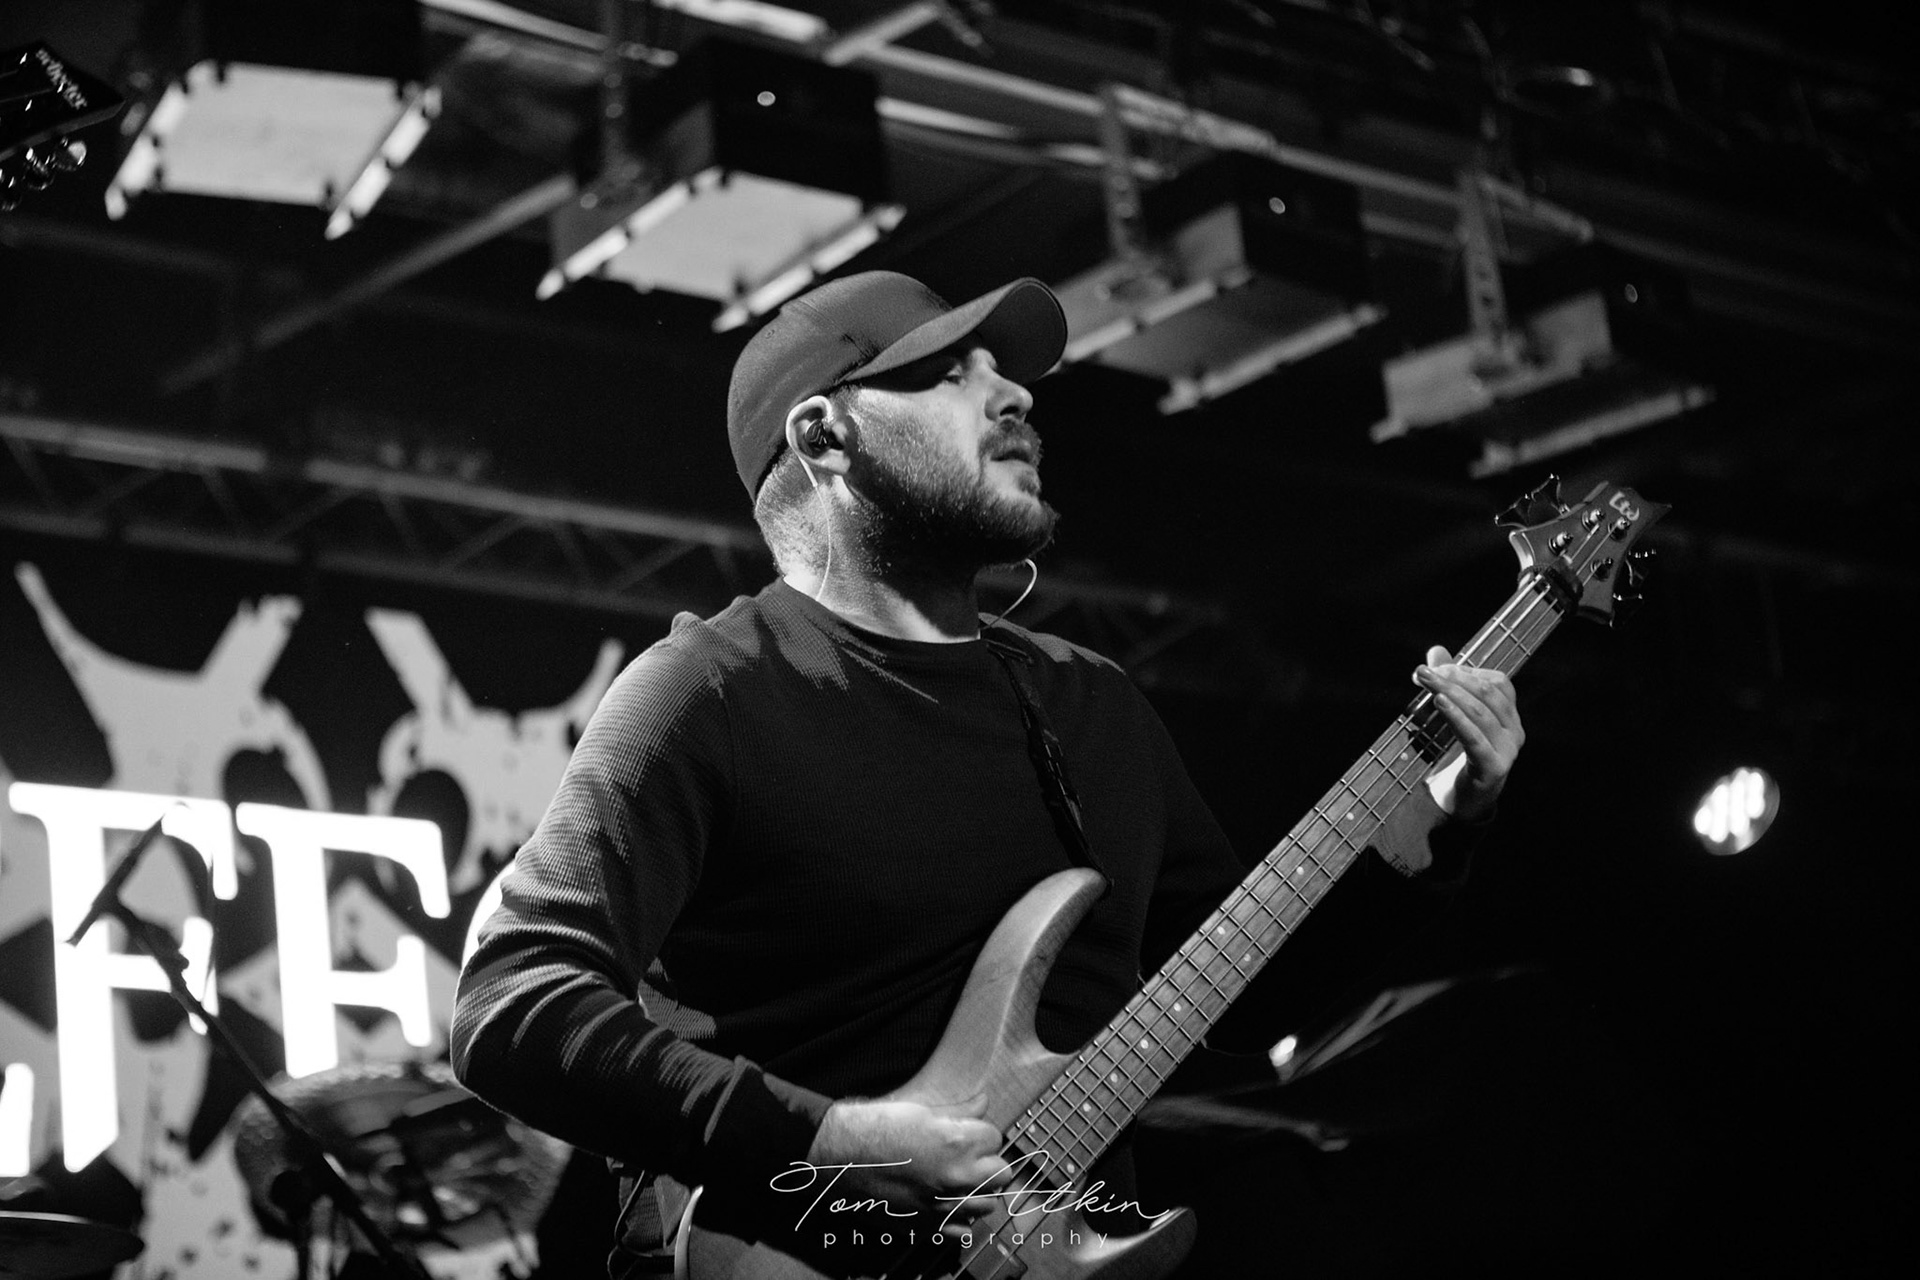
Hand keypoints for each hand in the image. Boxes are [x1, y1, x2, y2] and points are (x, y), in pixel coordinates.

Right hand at [803, 1097, 1010, 1222]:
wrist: (838, 1157)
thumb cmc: (874, 1127)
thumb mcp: (919, 1109)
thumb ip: (958, 1111)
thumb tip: (983, 1103)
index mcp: (957, 1142)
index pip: (995, 1138)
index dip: (979, 1133)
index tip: (965, 1133)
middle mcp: (957, 1177)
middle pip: (1001, 1173)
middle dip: (987, 1162)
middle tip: (967, 1156)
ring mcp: (944, 1206)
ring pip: (988, 1204)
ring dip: (978, 1190)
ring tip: (958, 1180)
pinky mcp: (927, 1227)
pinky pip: (964, 1230)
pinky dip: (961, 1218)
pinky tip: (947, 1203)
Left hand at [1413, 646, 1523, 821]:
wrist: (1464, 799)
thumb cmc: (1460, 754)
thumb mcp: (1454, 716)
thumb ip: (1448, 684)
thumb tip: (1436, 650)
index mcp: (1510, 715)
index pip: (1497, 682)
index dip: (1466, 671)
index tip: (1434, 667)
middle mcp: (1514, 730)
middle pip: (1487, 693)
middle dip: (1454, 679)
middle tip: (1424, 673)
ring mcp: (1507, 750)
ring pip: (1480, 713)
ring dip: (1450, 694)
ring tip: (1427, 683)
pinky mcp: (1493, 767)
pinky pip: (1475, 738)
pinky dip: (1457, 718)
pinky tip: (1440, 704)